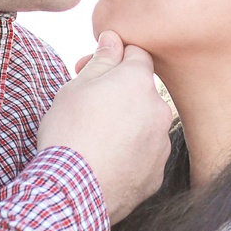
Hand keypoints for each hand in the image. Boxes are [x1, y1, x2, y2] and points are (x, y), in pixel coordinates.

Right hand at [37, 30, 170, 223]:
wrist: (72, 192)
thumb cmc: (69, 133)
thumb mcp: (76, 88)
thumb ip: (101, 61)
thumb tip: (113, 39)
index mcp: (139, 82)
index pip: (136, 54)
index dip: (113, 57)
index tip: (91, 68)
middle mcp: (159, 110)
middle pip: (141, 91)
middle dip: (119, 93)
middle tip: (88, 104)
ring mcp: (161, 144)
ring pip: (144, 123)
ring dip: (126, 124)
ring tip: (94, 137)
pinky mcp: (156, 174)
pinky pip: (144, 154)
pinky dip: (129, 153)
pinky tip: (104, 160)